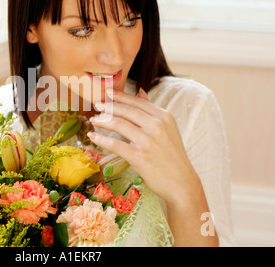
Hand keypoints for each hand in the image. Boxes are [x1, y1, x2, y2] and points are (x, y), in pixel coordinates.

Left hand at [87, 88, 200, 206]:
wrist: (181, 183)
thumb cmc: (172, 156)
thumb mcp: (168, 128)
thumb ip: (152, 111)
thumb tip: (140, 91)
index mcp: (164, 117)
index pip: (137, 102)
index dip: (120, 96)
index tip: (107, 92)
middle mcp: (157, 126)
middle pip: (126, 111)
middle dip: (108, 107)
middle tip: (97, 105)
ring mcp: (148, 141)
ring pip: (118, 124)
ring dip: (102, 121)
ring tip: (94, 120)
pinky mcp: (139, 157)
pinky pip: (115, 144)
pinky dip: (101, 139)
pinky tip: (93, 137)